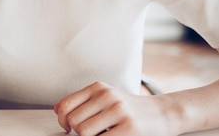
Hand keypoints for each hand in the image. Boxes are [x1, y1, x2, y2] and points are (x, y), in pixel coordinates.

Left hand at [54, 82, 173, 135]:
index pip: (66, 104)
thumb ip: (82, 102)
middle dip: (77, 132)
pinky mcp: (128, 127)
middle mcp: (107, 96)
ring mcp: (118, 111)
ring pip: (84, 132)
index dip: (62, 120)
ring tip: (101, 134)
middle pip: (74, 121)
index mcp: (98, 87)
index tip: (67, 128)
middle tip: (90, 133)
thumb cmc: (131, 108)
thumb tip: (57, 109)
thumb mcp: (105, 98)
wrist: (162, 113)